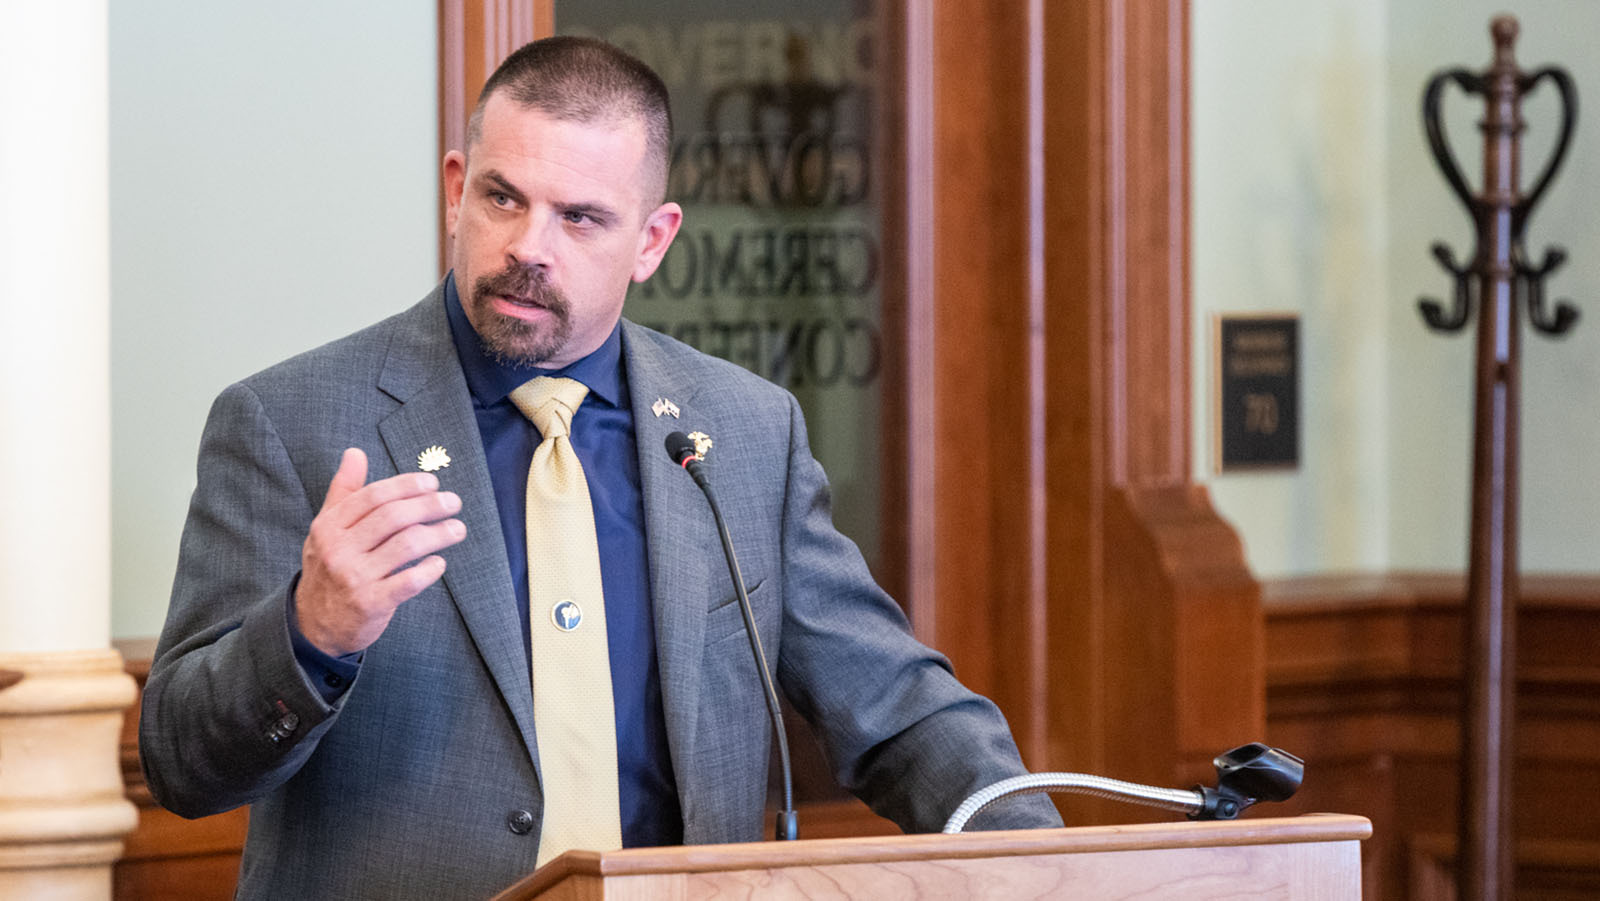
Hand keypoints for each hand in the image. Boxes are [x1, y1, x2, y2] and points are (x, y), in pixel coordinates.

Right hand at [294, 448, 465, 655]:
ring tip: (457, 529)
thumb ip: (344, 491)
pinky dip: (429, 570)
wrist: (313, 624)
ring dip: (439, 534)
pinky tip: (440, 563)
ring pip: (406, 545)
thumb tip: (355, 452)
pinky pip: (409, 581)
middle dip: (429, 505)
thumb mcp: (327, 528)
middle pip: (394, 517)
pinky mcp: (371, 603)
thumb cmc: (329, 568)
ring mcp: (355, 577)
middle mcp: (339, 549)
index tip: (433, 482)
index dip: (407, 485)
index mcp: (329, 526)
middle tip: (453, 502)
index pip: (374, 496)